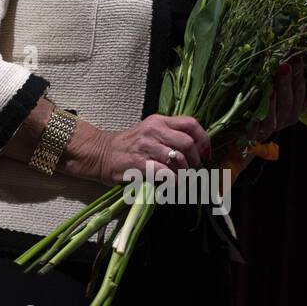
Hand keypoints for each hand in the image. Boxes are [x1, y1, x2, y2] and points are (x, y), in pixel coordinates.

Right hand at [80, 113, 211, 184]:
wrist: (101, 153)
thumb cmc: (129, 146)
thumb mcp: (150, 132)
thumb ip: (171, 136)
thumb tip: (198, 152)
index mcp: (159, 121)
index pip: (191, 123)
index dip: (204, 140)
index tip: (205, 154)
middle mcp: (153, 130)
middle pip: (188, 143)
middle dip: (195, 161)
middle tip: (192, 170)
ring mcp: (145, 146)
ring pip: (178, 159)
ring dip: (184, 173)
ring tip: (181, 179)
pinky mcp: (138, 163)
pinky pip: (164, 173)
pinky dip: (173, 181)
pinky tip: (171, 184)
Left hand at [221, 55, 306, 176]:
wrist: (240, 131)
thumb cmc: (265, 109)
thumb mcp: (286, 99)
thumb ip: (305, 91)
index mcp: (294, 111)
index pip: (301, 92)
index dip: (300, 76)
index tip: (298, 57)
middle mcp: (284, 120)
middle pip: (289, 103)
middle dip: (287, 83)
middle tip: (285, 64)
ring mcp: (268, 129)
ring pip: (274, 118)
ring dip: (273, 102)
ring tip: (271, 87)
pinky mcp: (251, 136)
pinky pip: (255, 131)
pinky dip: (255, 124)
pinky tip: (252, 117)